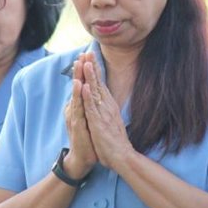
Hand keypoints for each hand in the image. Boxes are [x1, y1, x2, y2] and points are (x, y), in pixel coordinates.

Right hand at [62, 53, 97, 178]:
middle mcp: (75, 109)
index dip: (84, 72)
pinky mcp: (78, 125)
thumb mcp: (90, 120)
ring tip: (79, 64)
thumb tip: (92, 96)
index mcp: (80, 107)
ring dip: (78, 78)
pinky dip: (80, 96)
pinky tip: (81, 86)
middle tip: (82, 54)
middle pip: (78, 86)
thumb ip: (89, 107)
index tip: (87, 56)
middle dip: (80, 70)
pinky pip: (79, 108)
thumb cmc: (88, 139)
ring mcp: (75, 117)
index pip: (82, 86)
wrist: (82, 159)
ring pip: (77, 94)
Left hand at [81, 53, 133, 170]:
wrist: (122, 156)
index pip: (100, 83)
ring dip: (91, 76)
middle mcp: (107, 106)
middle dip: (93, 66)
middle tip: (88, 51)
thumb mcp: (110, 120)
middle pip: (99, 82)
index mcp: (108, 105)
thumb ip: (106, 109)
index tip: (90, 57)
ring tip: (86, 62)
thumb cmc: (115, 140)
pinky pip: (92, 107)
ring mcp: (103, 113)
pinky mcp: (99, 123)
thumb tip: (104, 101)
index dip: (95, 70)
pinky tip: (85, 86)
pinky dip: (88, 96)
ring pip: (96, 91)